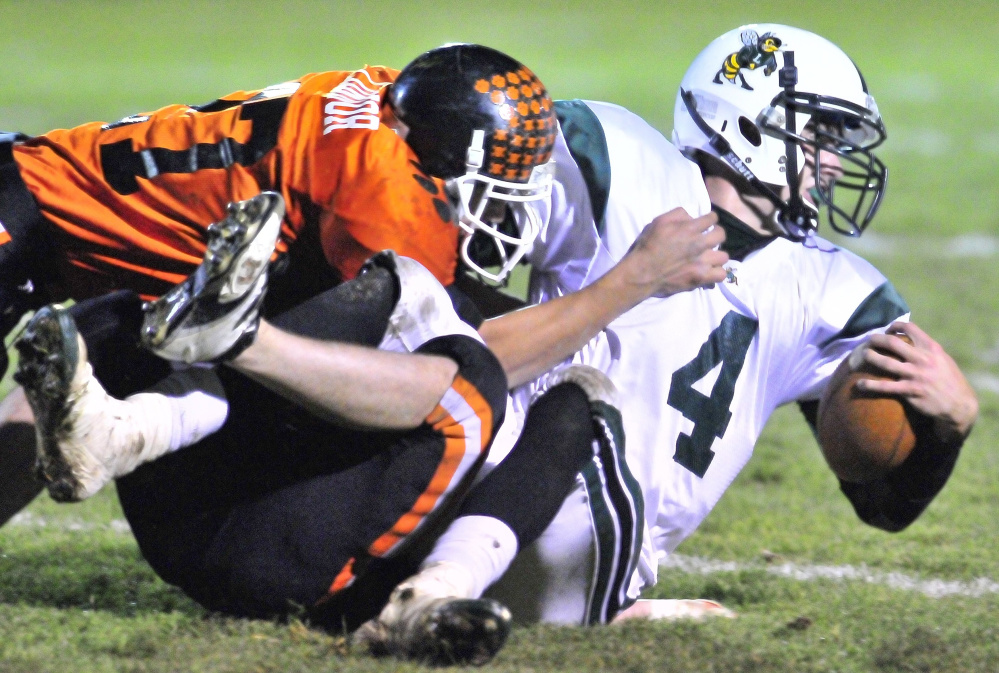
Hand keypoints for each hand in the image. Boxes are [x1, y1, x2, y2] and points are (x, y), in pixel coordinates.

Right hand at [617, 208, 728, 298]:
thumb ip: (677, 214)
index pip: (712, 218)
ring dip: (717, 255)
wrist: (642, 272)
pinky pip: (721, 275)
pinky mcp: (701, 278)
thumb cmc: (648, 246)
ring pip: (724, 256)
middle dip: (716, 234)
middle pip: (721, 235)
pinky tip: (709, 271)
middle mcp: (699, 244)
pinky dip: (717, 272)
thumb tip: (692, 216)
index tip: (706, 223)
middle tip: (708, 239)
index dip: (709, 219)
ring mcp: (702, 262)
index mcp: (689, 228)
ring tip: (709, 257)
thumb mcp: (658, 222)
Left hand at [855, 321, 978, 440]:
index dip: (895, 326)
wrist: (959, 404)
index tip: (887, 330)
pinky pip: (886, 387)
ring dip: (870, 357)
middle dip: (876, 339)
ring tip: (862, 355)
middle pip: (893, 343)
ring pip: (886, 362)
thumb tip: (908, 339)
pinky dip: (870, 385)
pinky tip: (859, 384)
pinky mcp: (911, 391)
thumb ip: (926, 349)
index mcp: (932, 348)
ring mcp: (916, 375)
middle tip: (868, 340)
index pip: (910, 328)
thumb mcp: (942, 359)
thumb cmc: (948, 379)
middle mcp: (924, 359)